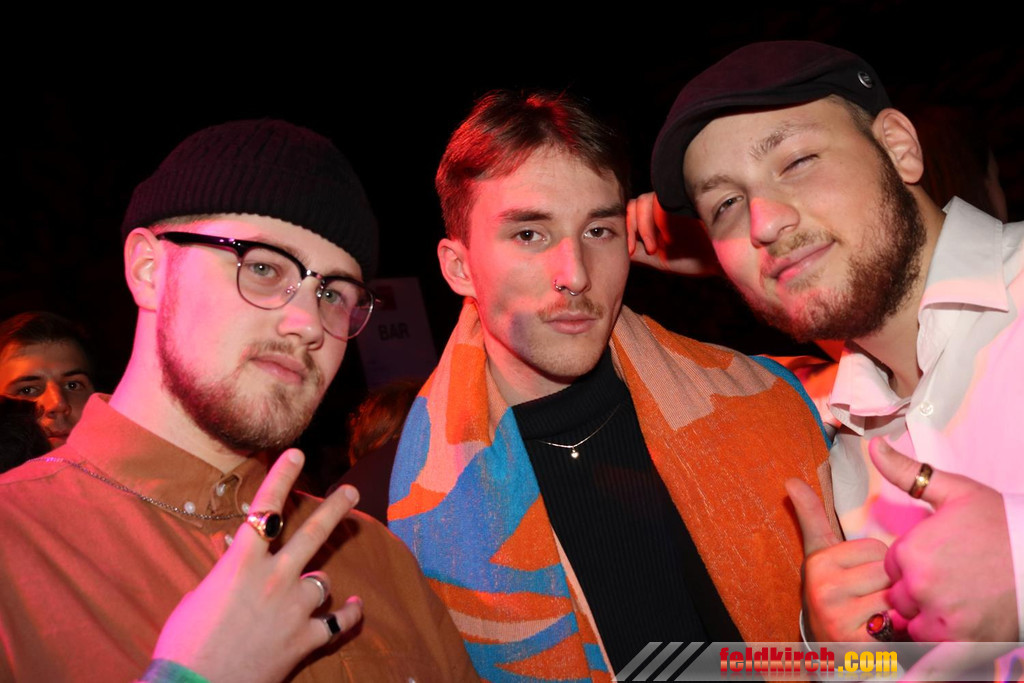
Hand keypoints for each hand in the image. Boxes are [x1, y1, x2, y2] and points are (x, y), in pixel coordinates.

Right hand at [152, 449, 363, 682]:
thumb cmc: (185, 642)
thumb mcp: (200, 595)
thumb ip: (227, 570)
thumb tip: (236, 550)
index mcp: (241, 564)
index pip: (266, 510)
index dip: (282, 478)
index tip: (297, 454)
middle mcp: (274, 579)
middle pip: (313, 534)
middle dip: (335, 507)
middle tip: (352, 489)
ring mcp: (293, 609)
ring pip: (322, 581)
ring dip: (317, 584)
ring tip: (311, 590)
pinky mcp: (305, 640)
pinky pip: (337, 622)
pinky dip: (347, 615)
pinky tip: (355, 606)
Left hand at [626, 192, 719, 275]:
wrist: (720, 260)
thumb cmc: (694, 258)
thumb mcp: (660, 260)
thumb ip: (640, 253)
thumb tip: (619, 252)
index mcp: (654, 218)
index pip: (630, 212)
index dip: (627, 230)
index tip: (631, 251)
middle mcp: (661, 206)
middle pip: (634, 203)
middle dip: (635, 228)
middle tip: (648, 250)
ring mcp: (673, 199)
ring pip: (644, 200)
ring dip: (645, 226)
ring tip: (659, 247)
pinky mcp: (685, 197)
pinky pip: (661, 200)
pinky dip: (659, 220)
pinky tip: (668, 239)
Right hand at [787, 478, 895, 641]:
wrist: (827, 646)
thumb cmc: (830, 590)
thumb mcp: (820, 552)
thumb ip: (812, 515)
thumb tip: (791, 480)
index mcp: (819, 562)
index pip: (875, 548)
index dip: (876, 561)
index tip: (860, 574)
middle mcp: (825, 589)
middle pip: (886, 571)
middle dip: (888, 583)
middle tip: (873, 594)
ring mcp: (839, 617)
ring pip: (894, 597)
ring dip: (896, 606)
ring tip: (880, 611)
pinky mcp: (858, 643)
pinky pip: (898, 623)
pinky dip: (899, 627)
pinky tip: (885, 629)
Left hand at [871, 438, 1017, 640]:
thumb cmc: (1003, 524)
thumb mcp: (955, 492)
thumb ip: (908, 473)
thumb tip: (874, 446)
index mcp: (911, 551)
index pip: (890, 566)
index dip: (912, 563)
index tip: (939, 558)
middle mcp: (920, 586)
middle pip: (898, 596)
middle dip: (917, 590)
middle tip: (952, 580)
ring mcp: (941, 617)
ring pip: (913, 622)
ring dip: (928, 615)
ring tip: (958, 599)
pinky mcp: (962, 642)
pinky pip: (933, 645)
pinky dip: (943, 638)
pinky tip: (964, 618)